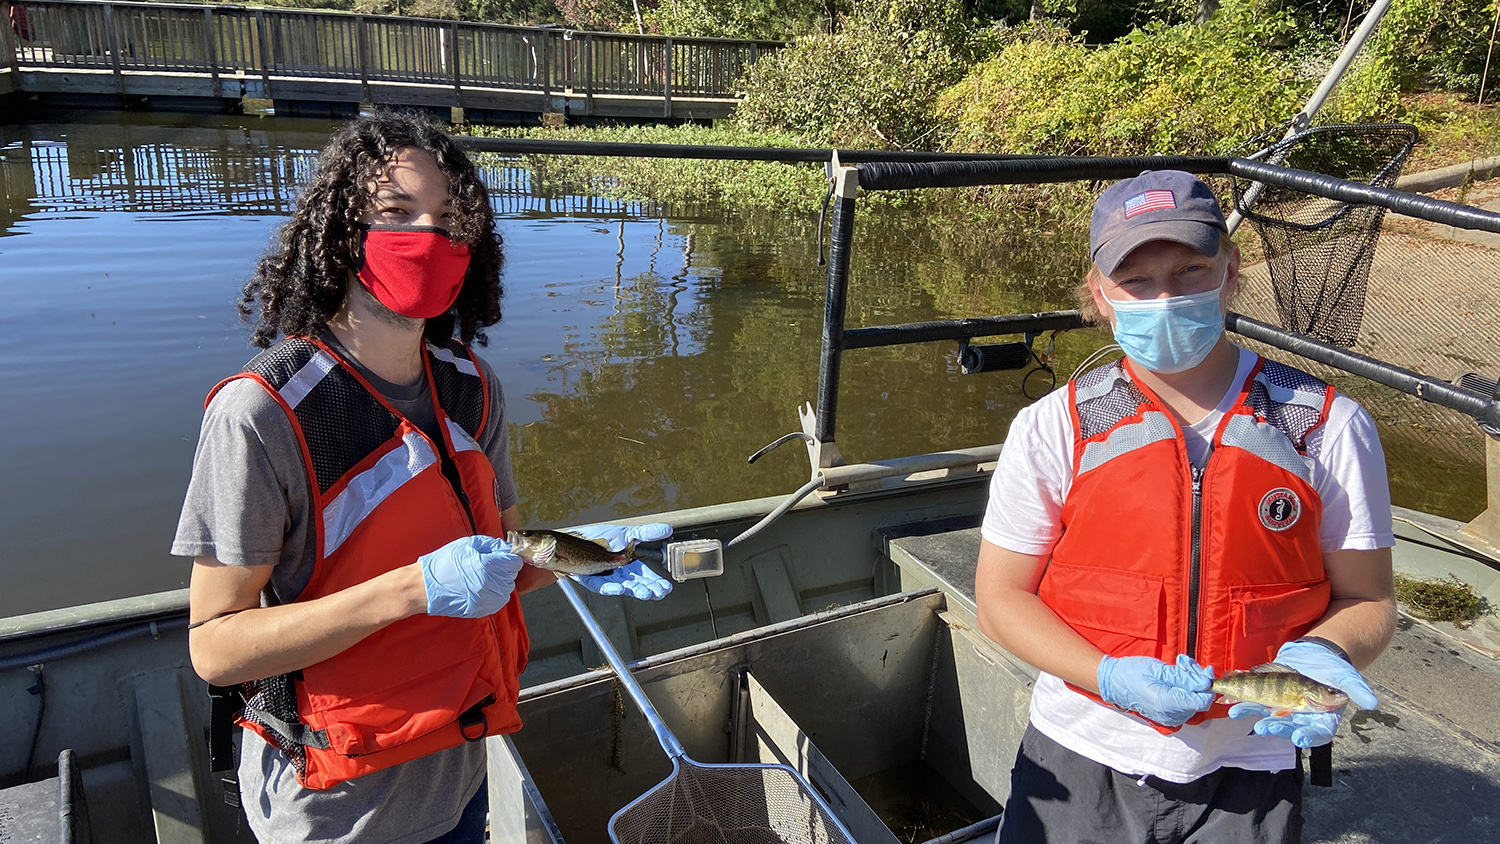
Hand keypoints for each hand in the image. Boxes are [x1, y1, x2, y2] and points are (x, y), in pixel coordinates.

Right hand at [419, 535, 523, 617]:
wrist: (425, 587)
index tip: (504, 557)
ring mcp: (486, 599)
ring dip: (501, 582)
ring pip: (507, 589)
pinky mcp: (482, 610)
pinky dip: (496, 594)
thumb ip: (490, 545)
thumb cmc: (443, 563)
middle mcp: (490, 584)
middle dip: (505, 569)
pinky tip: (484, 588)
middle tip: (492, 565)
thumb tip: (505, 548)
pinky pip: (499, 601)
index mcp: (486, 565)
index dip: (510, 558)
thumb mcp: (466, 545)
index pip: (515, 563)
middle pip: (512, 576)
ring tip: (486, 577)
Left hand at [569, 523, 673, 600]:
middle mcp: (620, 573)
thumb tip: (667, 529)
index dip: (656, 582)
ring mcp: (606, 578)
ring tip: (646, 593)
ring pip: (623, 588)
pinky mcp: (592, 579)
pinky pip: (602, 586)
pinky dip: (611, 588)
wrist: (576, 536)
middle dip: (649, 589)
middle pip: (637, 585)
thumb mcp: (628, 533)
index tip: (666, 588)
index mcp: (629, 564)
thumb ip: (647, 533)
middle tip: (659, 592)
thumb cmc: (600, 536)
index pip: (646, 576)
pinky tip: (620, 589)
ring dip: (635, 591)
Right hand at [1097, 654, 1216, 726]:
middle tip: (1186, 663)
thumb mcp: (1159, 669)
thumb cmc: (1132, 672)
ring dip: (1191, 684)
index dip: (1207, 686)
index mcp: (1167, 703)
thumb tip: (1205, 682)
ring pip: (1192, 703)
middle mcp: (1170, 715)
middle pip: (1199, 701)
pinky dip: (1184, 691)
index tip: (1205, 670)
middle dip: (1197, 681)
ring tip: (1178, 667)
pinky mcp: (1167, 716)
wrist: (1113, 682)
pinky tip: (1175, 678)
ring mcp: (1169, 718)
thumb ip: (1184, 677)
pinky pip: (1184, 705)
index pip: (1201, 701)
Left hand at [1226, 638, 1377, 747]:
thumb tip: (1373, 703)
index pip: (1318, 733)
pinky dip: (1241, 703)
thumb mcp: (1347, 677)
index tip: (1298, 738)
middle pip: (1289, 728)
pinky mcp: (1268, 698)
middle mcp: (1301, 718)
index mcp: (1323, 718)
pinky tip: (1230, 703)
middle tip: (1264, 727)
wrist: (1315, 655)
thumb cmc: (1334, 669)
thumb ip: (1357, 690)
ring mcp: (1283, 709)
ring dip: (1251, 715)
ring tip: (1237, 713)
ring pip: (1266, 716)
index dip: (1308, 737)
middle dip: (1276, 728)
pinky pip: (1253, 703)